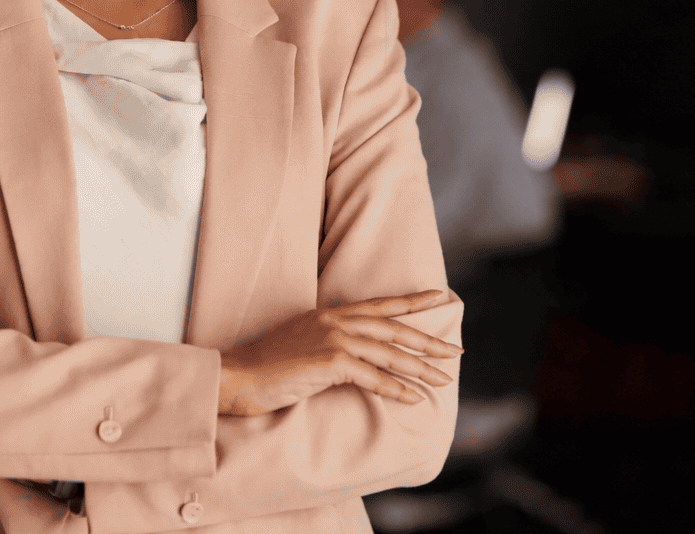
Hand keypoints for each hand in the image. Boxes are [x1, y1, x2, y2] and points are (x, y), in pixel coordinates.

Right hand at [217, 291, 461, 416]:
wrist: (238, 376)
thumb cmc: (267, 366)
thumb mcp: (304, 343)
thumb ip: (331, 341)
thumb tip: (355, 355)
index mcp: (332, 313)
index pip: (381, 304)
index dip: (412, 300)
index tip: (439, 296)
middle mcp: (337, 320)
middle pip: (395, 329)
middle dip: (429, 341)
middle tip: (456, 352)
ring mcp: (334, 338)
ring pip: (390, 353)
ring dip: (421, 368)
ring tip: (444, 379)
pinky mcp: (330, 361)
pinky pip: (374, 376)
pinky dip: (397, 389)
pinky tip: (414, 398)